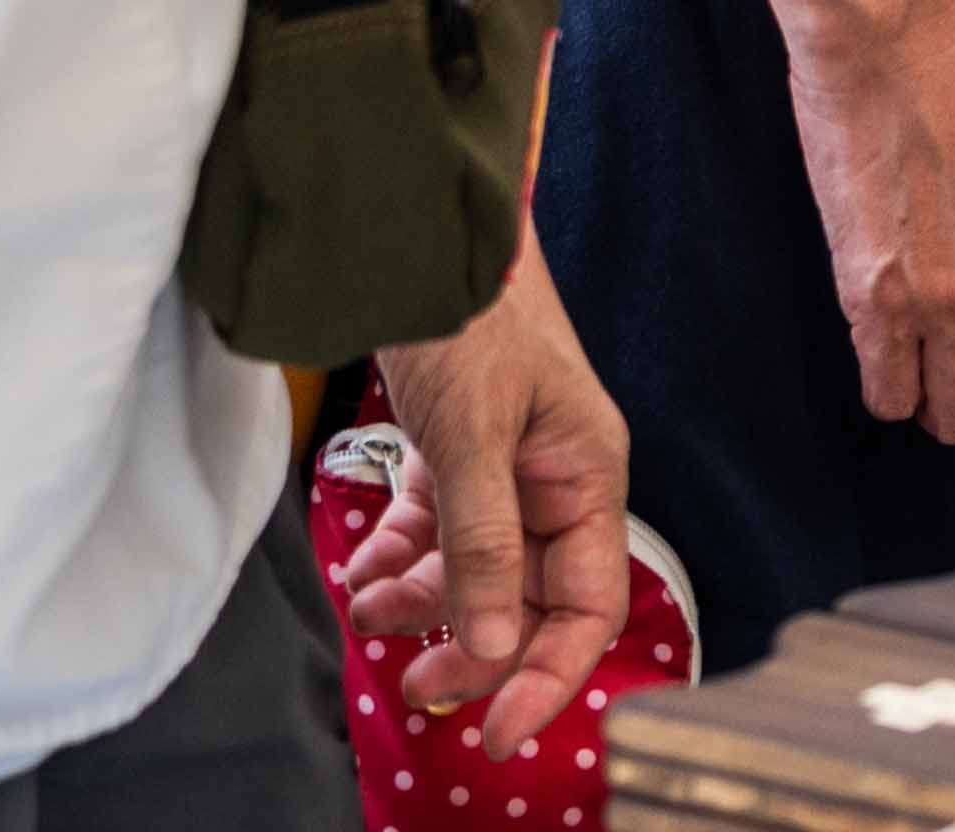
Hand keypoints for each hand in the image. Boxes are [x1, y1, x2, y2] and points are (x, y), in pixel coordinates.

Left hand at [351, 249, 633, 757]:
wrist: (425, 225)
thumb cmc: (471, 309)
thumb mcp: (473, 433)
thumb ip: (483, 544)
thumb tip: (493, 646)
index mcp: (587, 475)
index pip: (588, 606)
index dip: (549, 677)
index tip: (498, 729)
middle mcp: (556, 479)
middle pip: (527, 599)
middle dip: (471, 645)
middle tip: (414, 682)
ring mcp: (509, 465)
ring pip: (476, 570)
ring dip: (424, 601)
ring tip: (368, 604)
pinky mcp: (462, 448)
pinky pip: (439, 530)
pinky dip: (403, 557)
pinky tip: (365, 563)